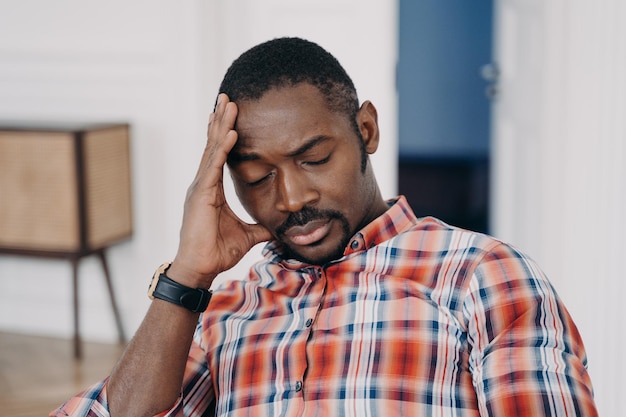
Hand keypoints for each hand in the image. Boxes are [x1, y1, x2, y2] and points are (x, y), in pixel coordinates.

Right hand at [168, 94, 271, 287]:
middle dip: (221, 120)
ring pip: (212, 150)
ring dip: (221, 126)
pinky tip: (229, 134)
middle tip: (227, 97)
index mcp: (211, 189)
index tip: (231, 113)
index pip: (220, 155)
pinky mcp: (200, 196)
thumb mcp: (247, 235)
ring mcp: (199, 188)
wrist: (201, 268)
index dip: (225, 133)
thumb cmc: (217, 251)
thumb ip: (261, 226)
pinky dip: (221, 150)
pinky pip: (212, 168)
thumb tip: (277, 226)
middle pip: (213, 145)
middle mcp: (203, 184)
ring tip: (227, 104)